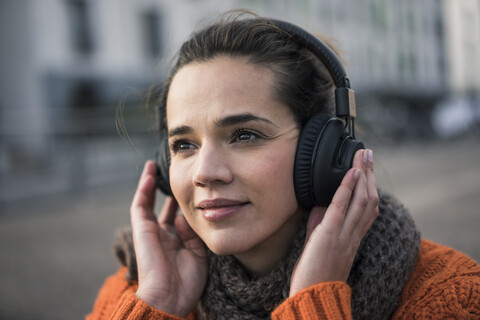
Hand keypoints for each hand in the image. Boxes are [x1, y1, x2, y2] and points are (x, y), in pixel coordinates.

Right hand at [130, 161, 207, 316]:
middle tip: (176, 173)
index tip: (194, 188)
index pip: (179, 217)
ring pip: (150, 202)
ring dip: (152, 183)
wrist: (169, 297)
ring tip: (156, 165)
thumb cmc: (186, 282)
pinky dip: (144, 188)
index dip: (185, 202)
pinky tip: (150, 173)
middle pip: (165, 207)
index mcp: (178, 242)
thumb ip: (193, 232)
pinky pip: (140, 205)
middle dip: (170, 191)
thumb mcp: (198, 253)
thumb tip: (183, 215)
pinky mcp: (142, 229)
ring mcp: (151, 231)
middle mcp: (164, 234)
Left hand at [290, 149, 377, 295]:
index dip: (370, 188)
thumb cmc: (314, 276)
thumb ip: (320, 225)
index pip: (368, 210)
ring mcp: (343, 235)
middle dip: (370, 175)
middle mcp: (353, 236)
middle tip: (369, 154)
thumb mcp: (319, 245)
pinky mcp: (330, 234)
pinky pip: (341, 207)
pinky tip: (350, 172)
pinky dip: (347, 188)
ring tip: (363, 155)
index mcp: (352, 239)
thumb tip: (318, 205)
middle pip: (369, 200)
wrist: (313, 298)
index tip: (368, 170)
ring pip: (361, 200)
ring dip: (362, 174)